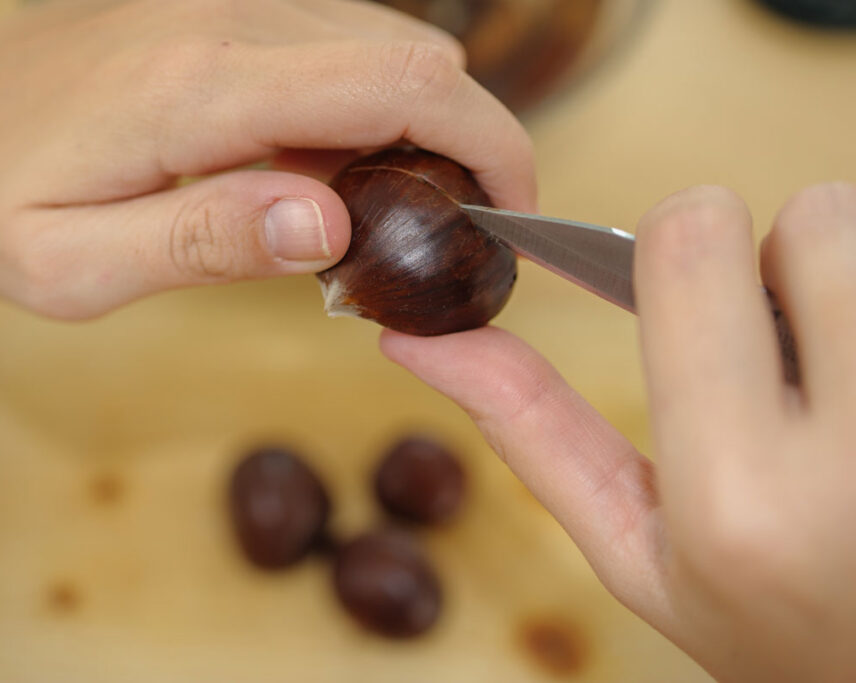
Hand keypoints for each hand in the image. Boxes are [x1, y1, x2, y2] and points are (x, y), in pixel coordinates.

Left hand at [0, 0, 534, 323]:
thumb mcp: (78, 267)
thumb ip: (205, 240)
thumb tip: (333, 224)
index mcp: (196, 89)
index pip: (397, 85)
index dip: (486, 143)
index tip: (514, 210)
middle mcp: (221, 19)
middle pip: (410, 50)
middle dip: (467, 137)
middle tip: (454, 230)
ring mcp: (217, 2)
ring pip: (381, 36)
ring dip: (417, 120)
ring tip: (388, 211)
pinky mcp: (211, 9)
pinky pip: (330, 37)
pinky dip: (366, 99)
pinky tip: (327, 167)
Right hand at [381, 183, 855, 682]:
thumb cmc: (768, 622)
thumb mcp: (630, 546)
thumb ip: (530, 429)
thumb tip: (420, 339)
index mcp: (738, 493)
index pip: (694, 236)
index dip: (679, 238)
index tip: (684, 281)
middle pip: (813, 217)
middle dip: (781, 263)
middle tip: (782, 350)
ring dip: (846, 288)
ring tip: (837, 378)